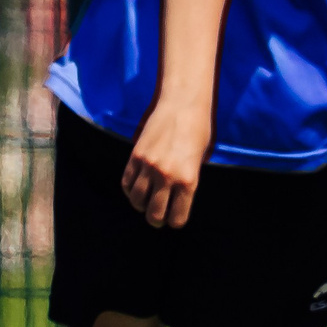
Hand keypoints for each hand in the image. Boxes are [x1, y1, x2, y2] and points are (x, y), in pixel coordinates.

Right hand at [122, 102, 212, 228]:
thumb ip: (188, 181)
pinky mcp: (134, 157)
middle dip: (156, 220)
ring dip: (141, 206)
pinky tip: (136, 190)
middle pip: (154, 214)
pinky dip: (130, 191)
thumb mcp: (200, 160)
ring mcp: (148, 167)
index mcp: (188, 180)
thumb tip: (176, 199)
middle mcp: (166, 176)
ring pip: (136, 201)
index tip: (174, 219)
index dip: (175, 221)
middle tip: (158, 219)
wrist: (182, 105)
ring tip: (147, 204)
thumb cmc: (198, 131)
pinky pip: (126, 183)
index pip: (177, 217)